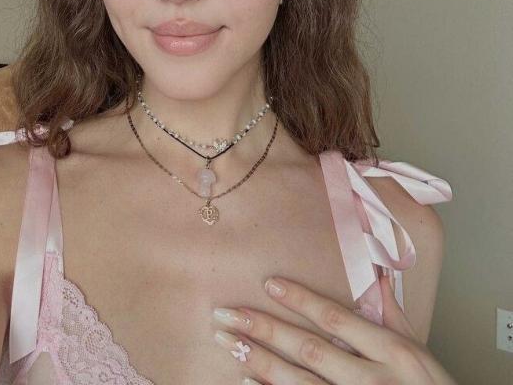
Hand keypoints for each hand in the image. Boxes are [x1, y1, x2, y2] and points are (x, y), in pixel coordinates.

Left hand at [212, 272, 457, 383]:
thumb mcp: (420, 354)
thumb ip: (393, 313)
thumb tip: (375, 271)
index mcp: (393, 353)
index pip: (337, 319)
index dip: (301, 300)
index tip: (269, 284)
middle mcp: (373, 379)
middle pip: (309, 349)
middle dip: (264, 329)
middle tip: (226, 312)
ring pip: (299, 382)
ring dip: (259, 361)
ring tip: (228, 342)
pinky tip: (245, 382)